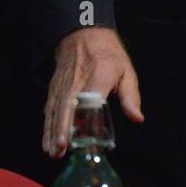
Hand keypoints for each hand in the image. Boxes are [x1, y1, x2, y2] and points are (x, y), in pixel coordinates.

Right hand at [43, 26, 143, 157]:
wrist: (83, 35)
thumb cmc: (109, 56)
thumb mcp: (126, 71)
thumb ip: (131, 96)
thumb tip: (137, 118)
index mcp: (99, 75)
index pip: (91, 96)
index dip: (85, 115)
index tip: (83, 133)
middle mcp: (77, 80)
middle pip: (67, 106)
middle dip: (63, 128)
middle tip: (61, 149)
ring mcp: (63, 85)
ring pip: (55, 110)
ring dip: (53, 131)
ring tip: (53, 152)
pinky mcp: (54, 88)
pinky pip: (49, 108)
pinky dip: (47, 125)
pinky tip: (47, 141)